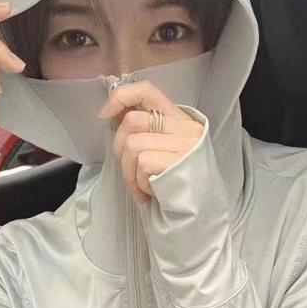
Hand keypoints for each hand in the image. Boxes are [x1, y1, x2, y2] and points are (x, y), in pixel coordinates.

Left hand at [99, 80, 204, 203]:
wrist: (200, 217)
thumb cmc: (175, 186)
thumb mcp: (162, 151)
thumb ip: (145, 131)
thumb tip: (111, 115)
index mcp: (181, 120)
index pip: (147, 90)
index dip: (121, 97)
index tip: (106, 115)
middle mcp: (187, 128)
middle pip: (132, 121)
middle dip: (120, 148)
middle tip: (129, 171)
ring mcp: (186, 145)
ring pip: (133, 144)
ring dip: (128, 172)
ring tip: (141, 187)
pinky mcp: (180, 162)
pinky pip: (142, 164)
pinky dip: (139, 183)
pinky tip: (151, 194)